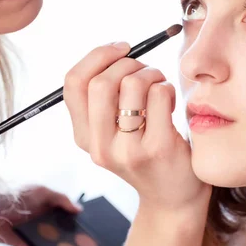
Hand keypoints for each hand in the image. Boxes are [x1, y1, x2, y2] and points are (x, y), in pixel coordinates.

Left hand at [0, 186, 81, 245]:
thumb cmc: (17, 196)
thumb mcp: (42, 191)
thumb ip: (61, 198)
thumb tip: (78, 209)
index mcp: (50, 206)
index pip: (67, 214)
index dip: (76, 218)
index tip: (88, 223)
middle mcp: (45, 220)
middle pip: (63, 228)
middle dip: (72, 232)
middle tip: (84, 238)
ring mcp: (37, 233)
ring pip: (54, 240)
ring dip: (62, 243)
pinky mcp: (28, 244)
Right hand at [63, 42, 210, 213]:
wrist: (173, 198)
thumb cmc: (146, 151)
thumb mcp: (113, 132)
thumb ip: (106, 99)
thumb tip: (116, 50)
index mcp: (84, 137)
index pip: (73, 83)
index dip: (97, 56)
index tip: (121, 48)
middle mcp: (100, 146)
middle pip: (101, 82)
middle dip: (128, 63)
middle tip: (146, 71)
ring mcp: (128, 149)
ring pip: (133, 84)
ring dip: (153, 73)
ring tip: (160, 87)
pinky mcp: (157, 148)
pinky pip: (160, 94)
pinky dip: (168, 88)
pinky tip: (171, 104)